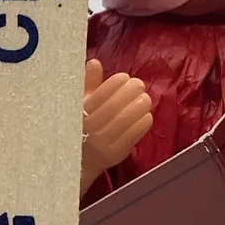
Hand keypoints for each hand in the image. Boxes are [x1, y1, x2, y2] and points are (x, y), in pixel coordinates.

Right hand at [81, 59, 151, 194]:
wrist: (79, 161)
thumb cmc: (81, 126)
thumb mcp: (80, 103)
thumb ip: (88, 83)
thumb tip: (95, 63)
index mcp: (78, 113)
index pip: (99, 95)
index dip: (115, 83)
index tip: (125, 77)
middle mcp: (88, 128)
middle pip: (115, 106)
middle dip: (131, 91)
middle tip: (139, 85)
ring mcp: (102, 143)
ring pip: (125, 120)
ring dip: (139, 106)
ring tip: (145, 98)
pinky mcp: (114, 154)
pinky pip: (133, 135)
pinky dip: (143, 123)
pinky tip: (146, 115)